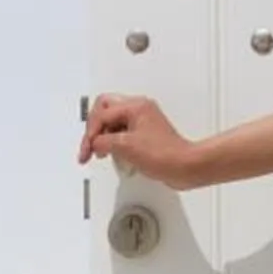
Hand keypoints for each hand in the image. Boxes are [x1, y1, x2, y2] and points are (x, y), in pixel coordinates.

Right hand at [79, 91, 198, 186]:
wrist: (184, 167)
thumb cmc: (164, 155)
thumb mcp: (125, 146)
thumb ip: (103, 142)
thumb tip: (95, 143)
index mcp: (135, 106)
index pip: (102, 114)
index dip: (91, 134)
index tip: (87, 151)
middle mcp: (139, 110)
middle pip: (104, 110)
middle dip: (94, 129)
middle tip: (90, 146)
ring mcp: (142, 122)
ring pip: (112, 121)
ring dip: (103, 136)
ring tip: (101, 152)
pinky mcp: (145, 135)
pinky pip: (121, 133)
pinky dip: (113, 142)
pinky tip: (113, 154)